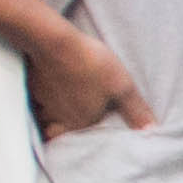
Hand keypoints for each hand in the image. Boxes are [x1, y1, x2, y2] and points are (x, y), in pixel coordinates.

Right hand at [25, 17, 156, 136]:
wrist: (55, 42)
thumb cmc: (92, 66)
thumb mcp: (121, 87)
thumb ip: (135, 111)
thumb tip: (151, 131)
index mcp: (77, 121)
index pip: (64, 139)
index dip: (67, 140)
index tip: (73, 140)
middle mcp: (54, 114)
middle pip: (49, 129)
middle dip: (53, 129)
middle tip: (60, 124)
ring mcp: (40, 97)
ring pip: (40, 112)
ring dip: (46, 112)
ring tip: (56, 105)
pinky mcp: (30, 80)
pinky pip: (32, 93)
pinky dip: (39, 93)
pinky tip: (46, 85)